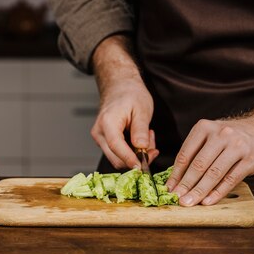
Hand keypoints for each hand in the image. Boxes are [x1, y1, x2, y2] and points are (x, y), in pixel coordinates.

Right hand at [91, 35, 158, 168]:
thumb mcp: (141, 109)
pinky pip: (118, 153)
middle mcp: (99, 133)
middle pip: (116, 158)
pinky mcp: (105, 141)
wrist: (119, 86)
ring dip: (135, 155)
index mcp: (107, 123)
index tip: (142, 167)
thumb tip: (141, 149)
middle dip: (136, 159)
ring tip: (148, 139)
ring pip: (118, 158)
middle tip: (153, 150)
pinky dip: (132, 151)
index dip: (130, 159)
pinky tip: (140, 140)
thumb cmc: (130, 94)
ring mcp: (100, 138)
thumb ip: (140, 130)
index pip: (116, 147)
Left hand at [165, 118, 253, 205]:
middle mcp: (221, 134)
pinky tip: (208, 201)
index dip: (176, 174)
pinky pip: (231, 179)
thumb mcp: (210, 136)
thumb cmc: (230, 138)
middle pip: (199, 164)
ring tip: (189, 202)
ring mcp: (237, 146)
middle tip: (177, 198)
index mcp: (205, 127)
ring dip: (199, 191)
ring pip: (214, 173)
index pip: (186, 154)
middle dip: (186, 184)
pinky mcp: (250, 159)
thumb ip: (195, 153)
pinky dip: (218, 192)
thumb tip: (177, 180)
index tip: (168, 188)